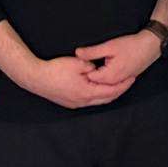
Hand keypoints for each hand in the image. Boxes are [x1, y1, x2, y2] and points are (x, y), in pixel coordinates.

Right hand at [17, 55, 134, 108]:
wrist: (35, 78)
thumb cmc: (54, 70)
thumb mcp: (77, 63)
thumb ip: (92, 65)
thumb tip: (97, 68)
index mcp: (87, 92)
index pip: (111, 90)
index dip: (123, 84)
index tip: (132, 77)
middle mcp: (83, 102)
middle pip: (107, 98)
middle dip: (119, 90)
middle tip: (129, 81)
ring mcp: (76, 104)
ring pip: (98, 101)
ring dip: (109, 93)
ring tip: (117, 84)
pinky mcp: (70, 102)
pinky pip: (90, 100)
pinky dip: (98, 94)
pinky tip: (100, 87)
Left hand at [76, 30, 161, 85]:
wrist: (150, 46)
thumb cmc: (132, 46)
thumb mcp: (109, 46)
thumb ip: (92, 51)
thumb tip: (77, 53)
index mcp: (109, 76)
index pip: (88, 78)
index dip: (81, 71)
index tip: (77, 63)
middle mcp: (114, 83)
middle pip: (95, 84)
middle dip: (87, 76)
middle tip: (80, 66)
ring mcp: (120, 82)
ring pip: (103, 85)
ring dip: (95, 78)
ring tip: (89, 69)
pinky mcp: (124, 79)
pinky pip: (110, 83)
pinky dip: (104, 79)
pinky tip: (100, 71)